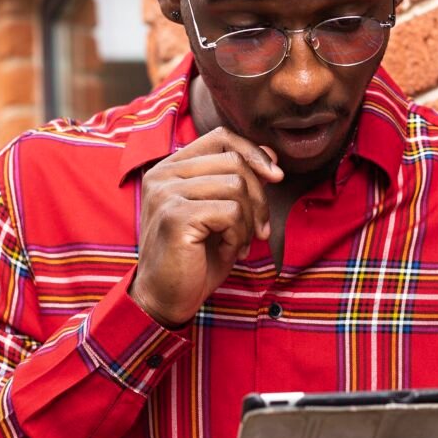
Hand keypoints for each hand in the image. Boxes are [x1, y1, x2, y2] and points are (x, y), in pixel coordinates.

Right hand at [131, 126, 282, 327]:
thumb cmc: (195, 258)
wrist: (166, 298)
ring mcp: (166, 194)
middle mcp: (163, 175)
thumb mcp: (221, 213)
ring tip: (241, 244)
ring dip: (250, 221)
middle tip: (260, 230)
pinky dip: (240, 235)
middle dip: (259, 198)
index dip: (253, 153)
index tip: (275, 177)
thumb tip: (270, 153)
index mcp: (170, 168)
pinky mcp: (175, 216)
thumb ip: (238, 181)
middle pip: (234, 162)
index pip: (220, 138)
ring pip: (236, 186)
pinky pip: (230, 212)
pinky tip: (230, 251)